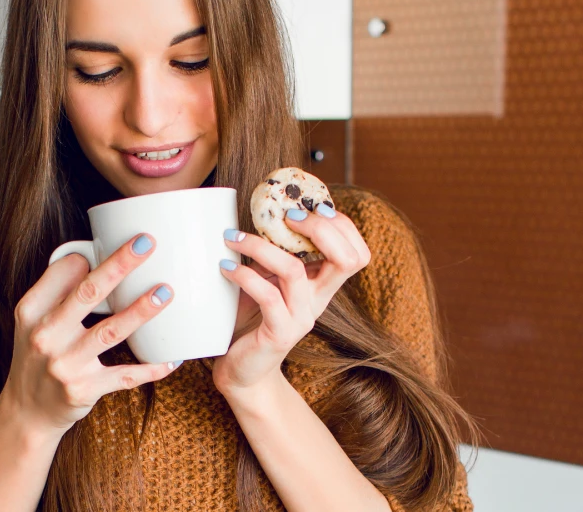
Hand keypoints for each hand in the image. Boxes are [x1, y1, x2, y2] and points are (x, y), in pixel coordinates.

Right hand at [3, 234, 180, 433]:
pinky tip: (172, 357)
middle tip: (146, 243)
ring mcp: (65, 364)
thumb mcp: (32, 321)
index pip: (61, 273)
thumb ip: (56, 292)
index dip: (88, 257)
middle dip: (119, 265)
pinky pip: (125, 375)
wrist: (27, 412)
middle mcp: (46, 336)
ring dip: (141, 310)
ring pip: (110, 331)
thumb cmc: (38, 356)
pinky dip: (151, 367)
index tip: (115, 242)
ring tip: (165, 292)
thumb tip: (91, 257)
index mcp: (31, 311)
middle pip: (88, 293)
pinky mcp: (85, 389)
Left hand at [212, 204, 370, 395]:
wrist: (243, 372)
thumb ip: (274, 254)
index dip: (340, 225)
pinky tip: (225, 267)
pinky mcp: (279, 334)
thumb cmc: (252, 320)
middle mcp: (319, 300)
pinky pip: (267, 296)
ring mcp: (302, 318)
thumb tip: (259, 212)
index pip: (357, 251)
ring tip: (233, 238)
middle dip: (320, 228)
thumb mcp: (268, 279)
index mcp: (322, 285)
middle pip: (347, 258)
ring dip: (261, 246)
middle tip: (285, 216)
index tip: (305, 209)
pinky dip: (244, 275)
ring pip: (295, 270)